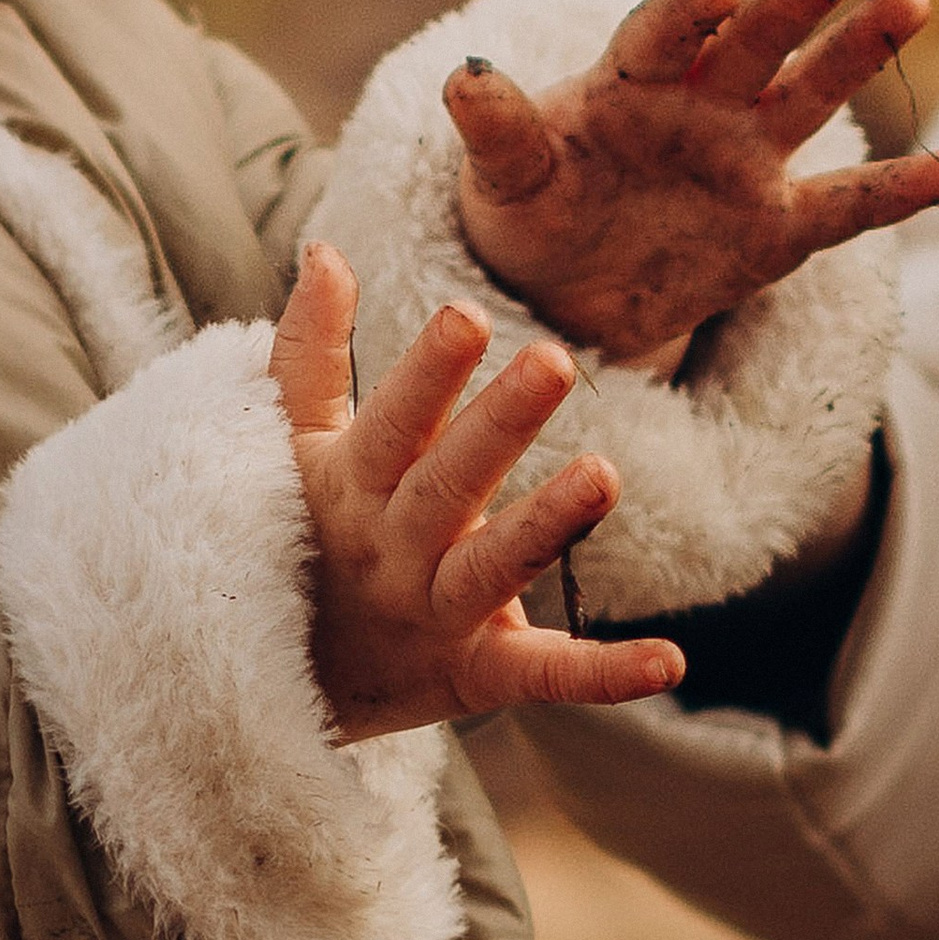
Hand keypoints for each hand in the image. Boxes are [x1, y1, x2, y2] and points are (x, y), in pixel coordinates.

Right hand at [271, 244, 683, 739]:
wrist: (268, 688)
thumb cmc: (298, 541)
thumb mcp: (294, 450)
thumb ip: (312, 352)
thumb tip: (326, 251)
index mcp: (353, 487)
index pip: (393, 422)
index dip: (428, 373)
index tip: (467, 315)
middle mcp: (394, 551)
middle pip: (448, 484)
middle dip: (499, 424)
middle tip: (556, 359)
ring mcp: (435, 616)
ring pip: (493, 568)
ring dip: (548, 524)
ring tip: (606, 473)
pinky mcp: (477, 678)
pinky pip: (544, 676)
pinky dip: (605, 673)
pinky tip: (670, 658)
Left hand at [445, 0, 938, 366]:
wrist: (563, 290)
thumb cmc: (529, 211)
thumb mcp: (502, 179)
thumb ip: (494, 130)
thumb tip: (463, 75)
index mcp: (631, 80)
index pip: (663, 33)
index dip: (688, 9)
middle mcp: (702, 103)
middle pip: (755, 42)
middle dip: (792, 2)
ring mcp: (749, 159)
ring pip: (812, 95)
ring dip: (860, 48)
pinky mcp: (779, 226)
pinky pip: (849, 205)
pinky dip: (904, 191)